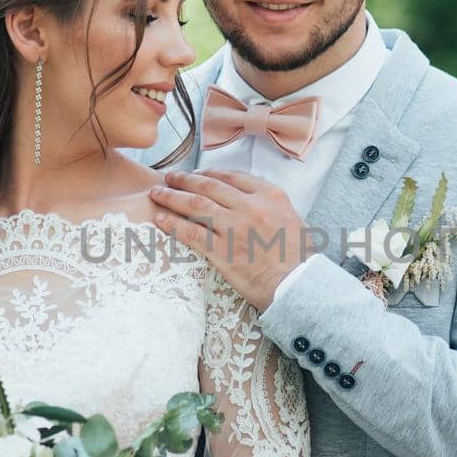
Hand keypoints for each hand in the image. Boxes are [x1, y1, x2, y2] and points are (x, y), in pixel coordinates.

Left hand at [150, 169, 308, 308]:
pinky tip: (160, 220)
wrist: (299, 285)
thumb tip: (251, 199)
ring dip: (172, 197)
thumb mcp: (293, 218)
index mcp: (270, 195)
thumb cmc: (299, 257)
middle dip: (184, 179)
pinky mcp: (223, 252)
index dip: (209, 172)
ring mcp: (235, 228)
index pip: (232, 176)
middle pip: (209, 185)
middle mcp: (250, 206)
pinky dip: (173, 224)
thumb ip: (271, 204)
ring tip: (157, 193)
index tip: (196, 173)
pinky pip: (191, 233)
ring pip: (195, 205)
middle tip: (169, 177)